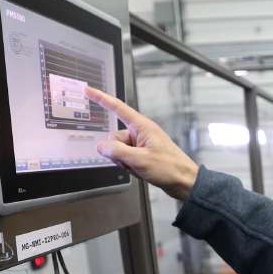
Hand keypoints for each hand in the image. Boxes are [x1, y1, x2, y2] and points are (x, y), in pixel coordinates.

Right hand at [86, 86, 198, 200]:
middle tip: (133, 162)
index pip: (117, 108)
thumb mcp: (139, 159)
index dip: (101, 98)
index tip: (88, 90)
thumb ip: (117, 151)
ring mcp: (141, 144)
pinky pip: (125, 158)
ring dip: (124, 161)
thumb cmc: (169, 168)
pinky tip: (140, 171)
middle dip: (117, 152)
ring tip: (140, 168)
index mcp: (142, 126)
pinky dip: (129, 166)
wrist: (184, 182)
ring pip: (118, 150)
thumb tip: (101, 146)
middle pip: (114, 137)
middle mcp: (140, 133)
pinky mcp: (142, 154)